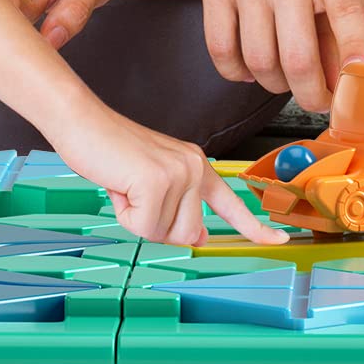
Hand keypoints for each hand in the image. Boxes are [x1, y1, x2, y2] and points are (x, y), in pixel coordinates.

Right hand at [53, 104, 288, 247]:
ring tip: (126, 184)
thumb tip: (197, 237)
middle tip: (134, 192)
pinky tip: (119, 184)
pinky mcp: (157, 181)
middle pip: (188, 235)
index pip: (231, 204)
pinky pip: (143, 227)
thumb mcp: (152, 181)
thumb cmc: (110, 150)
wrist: (83, 121)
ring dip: (137, 218)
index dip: (255, 228)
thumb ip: (177, 207)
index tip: (280, 242)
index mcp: (196, 165)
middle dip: (156, 225)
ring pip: (163, 233)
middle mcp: (195, 167)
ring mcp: (179, 173)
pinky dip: (125, 214)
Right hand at [200, 0, 363, 110]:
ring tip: (284, 78)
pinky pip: (221, 48)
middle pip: (299, 62)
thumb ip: (341, 4)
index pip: (352, 27)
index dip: (356, 70)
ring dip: (275, 84)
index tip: (355, 93)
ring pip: (260, 62)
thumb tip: (342, 67)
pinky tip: (249, 66)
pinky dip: (236, 71)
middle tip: (318, 99)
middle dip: (313, 96)